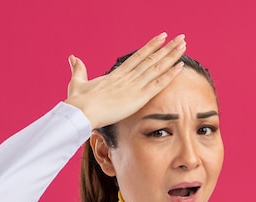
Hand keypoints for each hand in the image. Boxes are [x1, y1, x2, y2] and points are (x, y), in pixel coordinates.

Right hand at [64, 33, 186, 128]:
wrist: (81, 111)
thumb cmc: (79, 101)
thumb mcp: (78, 82)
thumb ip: (78, 69)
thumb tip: (72, 57)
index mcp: (117, 74)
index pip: (138, 57)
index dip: (151, 47)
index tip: (161, 38)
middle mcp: (128, 77)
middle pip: (151, 59)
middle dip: (167, 48)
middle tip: (180, 38)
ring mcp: (134, 86)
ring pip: (157, 67)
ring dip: (172, 56)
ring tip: (183, 45)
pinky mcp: (138, 97)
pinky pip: (158, 84)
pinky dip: (170, 75)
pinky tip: (180, 66)